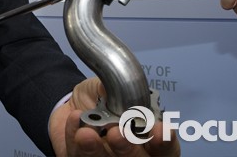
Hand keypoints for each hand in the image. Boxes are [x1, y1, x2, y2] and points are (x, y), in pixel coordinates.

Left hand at [49, 77, 179, 155]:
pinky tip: (75, 120)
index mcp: (147, 136)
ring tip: (86, 133)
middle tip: (116, 132)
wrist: (70, 105)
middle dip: (128, 148)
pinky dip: (74, 138)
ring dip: (96, 150)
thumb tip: (123, 89)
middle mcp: (131, 153)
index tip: (159, 130)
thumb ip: (120, 89)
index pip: (166, 147)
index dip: (164, 141)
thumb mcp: (110, 85)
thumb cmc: (99, 99)